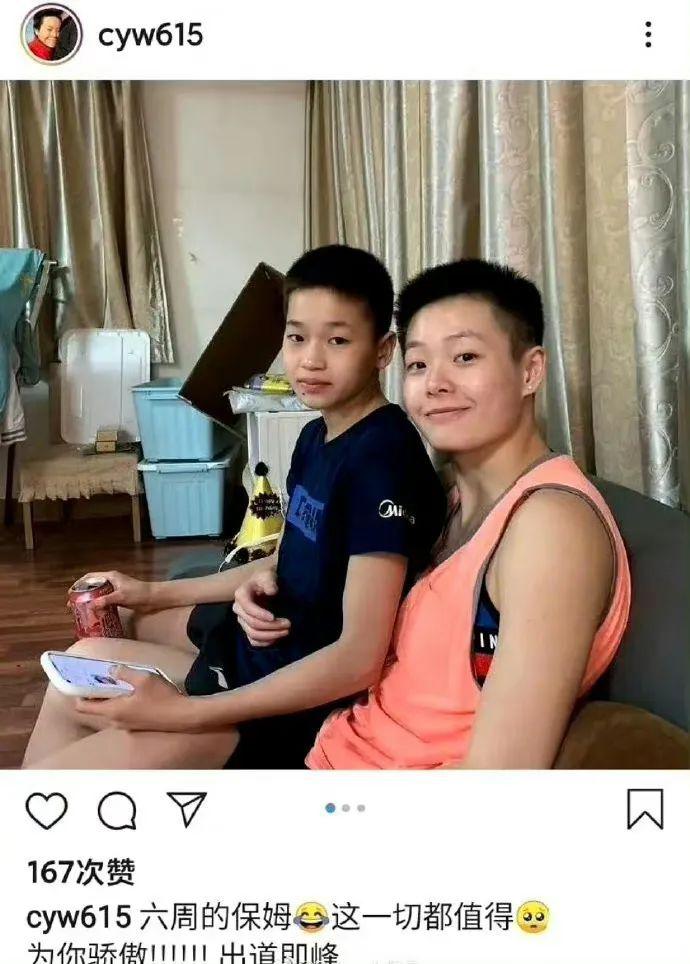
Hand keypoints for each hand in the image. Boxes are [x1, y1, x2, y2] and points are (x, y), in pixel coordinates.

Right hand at [70, 571, 154, 611]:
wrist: (154, 597)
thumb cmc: (139, 593)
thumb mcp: (121, 596)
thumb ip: (106, 600)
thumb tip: (91, 606)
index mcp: (110, 576)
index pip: (90, 577)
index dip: (79, 584)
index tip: (71, 593)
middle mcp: (111, 581)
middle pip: (93, 585)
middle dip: (83, 594)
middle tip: (74, 605)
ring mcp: (115, 589)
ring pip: (98, 593)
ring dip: (91, 600)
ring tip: (82, 610)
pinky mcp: (120, 597)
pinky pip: (105, 600)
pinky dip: (99, 605)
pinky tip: (95, 613)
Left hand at [74, 667, 197, 731]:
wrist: (183, 716)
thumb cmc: (162, 698)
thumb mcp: (143, 679)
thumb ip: (123, 672)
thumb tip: (109, 670)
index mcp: (113, 711)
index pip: (83, 708)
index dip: (78, 695)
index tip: (80, 682)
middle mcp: (115, 722)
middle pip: (95, 710)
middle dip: (94, 695)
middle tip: (100, 678)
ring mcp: (126, 726)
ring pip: (108, 712)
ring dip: (108, 699)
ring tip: (117, 683)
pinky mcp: (136, 726)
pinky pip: (120, 715)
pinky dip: (119, 704)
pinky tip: (132, 694)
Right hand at [232, 568, 290, 646]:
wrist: (264, 585)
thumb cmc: (266, 580)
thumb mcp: (268, 576)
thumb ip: (269, 582)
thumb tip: (272, 591)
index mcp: (241, 595)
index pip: (248, 608)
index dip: (260, 614)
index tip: (274, 617)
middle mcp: (239, 609)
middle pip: (252, 624)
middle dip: (271, 627)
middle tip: (288, 624)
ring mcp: (242, 620)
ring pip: (253, 634)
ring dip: (270, 636)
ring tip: (286, 631)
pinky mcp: (247, 628)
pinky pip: (253, 641)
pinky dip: (265, 643)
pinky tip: (277, 638)